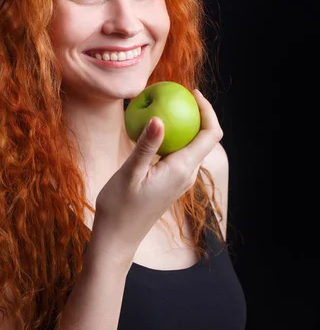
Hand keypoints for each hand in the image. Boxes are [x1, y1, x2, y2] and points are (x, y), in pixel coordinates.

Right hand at [91, 90, 222, 267]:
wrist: (118, 236)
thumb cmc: (120, 207)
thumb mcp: (129, 173)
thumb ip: (146, 145)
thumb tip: (159, 118)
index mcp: (182, 169)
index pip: (210, 135)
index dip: (208, 110)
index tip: (192, 93)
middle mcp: (187, 174)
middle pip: (205, 138)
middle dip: (197, 113)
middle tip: (177, 94)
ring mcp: (181, 180)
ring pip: (192, 146)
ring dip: (185, 125)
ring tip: (166, 105)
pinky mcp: (172, 182)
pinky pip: (179, 154)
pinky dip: (172, 138)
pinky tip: (154, 130)